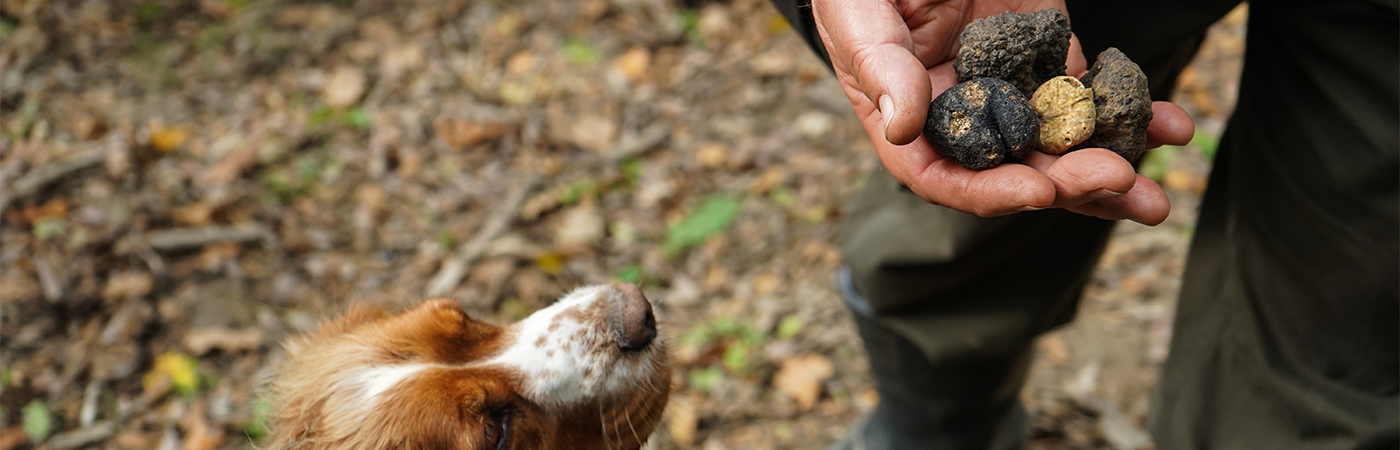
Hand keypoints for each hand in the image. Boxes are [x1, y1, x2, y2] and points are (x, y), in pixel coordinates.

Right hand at [811, 0, 1193, 224]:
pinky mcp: (1048, 52)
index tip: (1040, 190)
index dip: (991, 191)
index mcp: (905, 114)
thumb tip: (903, 125)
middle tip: (1121, 182)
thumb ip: (879, 63)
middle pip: (1016, 168)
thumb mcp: (858, 10)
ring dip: (1110, 168)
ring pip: (1061, 144)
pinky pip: (1090, 94)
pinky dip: (1131, 113)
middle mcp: (961, 112)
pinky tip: (1169, 126)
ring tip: (1154, 195)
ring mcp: (1009, 86)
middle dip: (1070, 185)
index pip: (945, 175)